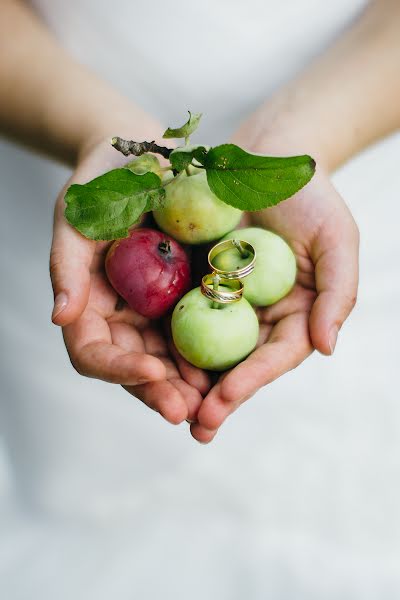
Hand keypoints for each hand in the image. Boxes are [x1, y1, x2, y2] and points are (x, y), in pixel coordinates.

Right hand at [50, 136, 209, 424]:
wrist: (143, 158)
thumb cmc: (102, 184)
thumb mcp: (78, 218)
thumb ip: (67, 266)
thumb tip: (59, 318)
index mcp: (90, 307)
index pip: (94, 353)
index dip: (118, 370)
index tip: (153, 371)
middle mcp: (122, 318)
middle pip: (135, 369)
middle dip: (160, 393)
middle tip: (189, 411)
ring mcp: (156, 312)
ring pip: (170, 362)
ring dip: (190, 386)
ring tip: (215, 403)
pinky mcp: (187, 299)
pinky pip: (200, 333)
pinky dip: (213, 354)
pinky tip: (234, 366)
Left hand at [190, 144, 358, 442]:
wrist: (266, 158)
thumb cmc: (310, 197)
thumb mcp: (336, 240)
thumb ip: (337, 293)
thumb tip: (326, 347)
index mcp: (293, 314)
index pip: (274, 357)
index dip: (250, 382)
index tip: (222, 403)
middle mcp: (257, 316)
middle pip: (236, 365)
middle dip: (216, 399)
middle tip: (193, 426)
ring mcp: (223, 301)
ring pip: (203, 349)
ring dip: (185, 381)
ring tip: (164, 408)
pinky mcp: (193, 282)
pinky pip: (176, 312)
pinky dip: (163, 338)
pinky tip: (145, 360)